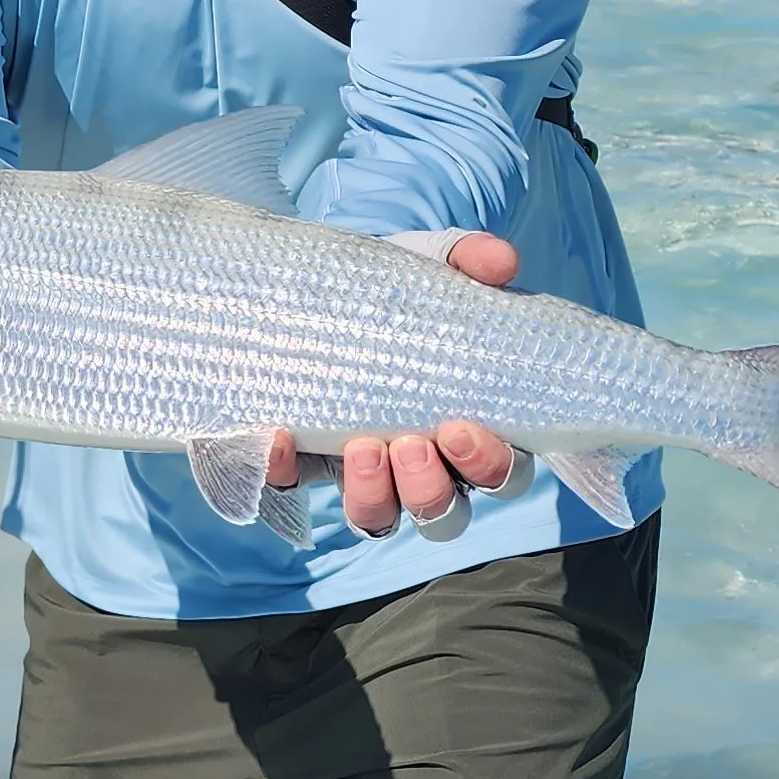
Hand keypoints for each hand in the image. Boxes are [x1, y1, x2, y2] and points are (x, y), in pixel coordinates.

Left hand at [265, 229, 523, 537]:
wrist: (309, 281)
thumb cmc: (389, 290)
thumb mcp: (426, 264)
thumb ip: (466, 259)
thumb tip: (502, 262)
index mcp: (466, 427)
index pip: (501, 473)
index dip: (490, 465)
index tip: (462, 428)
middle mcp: (420, 465)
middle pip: (444, 515)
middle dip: (430, 489)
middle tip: (408, 442)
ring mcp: (358, 472)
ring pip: (378, 519)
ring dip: (374, 497)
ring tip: (360, 449)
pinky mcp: (298, 463)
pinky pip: (287, 489)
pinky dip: (280, 470)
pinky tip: (276, 436)